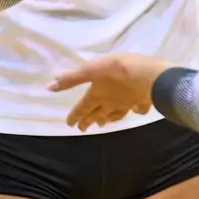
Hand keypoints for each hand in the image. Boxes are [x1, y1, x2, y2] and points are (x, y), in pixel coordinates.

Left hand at [51, 52, 168, 131]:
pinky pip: (135, 109)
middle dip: (88, 121)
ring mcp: (126, 104)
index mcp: (97, 95)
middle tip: (82, 129)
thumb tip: (49, 88)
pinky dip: (133, 112)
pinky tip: (134, 111)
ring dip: (106, 120)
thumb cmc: (118, 69)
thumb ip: (71, 78)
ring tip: (102, 124)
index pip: (82, 108)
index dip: (75, 116)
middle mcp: (110, 103)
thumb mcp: (91, 69)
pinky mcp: (141, 100)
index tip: (70, 125)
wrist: (149, 76)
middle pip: (96, 114)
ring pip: (114, 114)